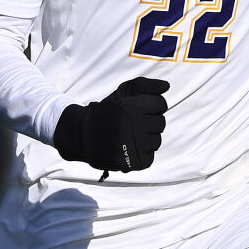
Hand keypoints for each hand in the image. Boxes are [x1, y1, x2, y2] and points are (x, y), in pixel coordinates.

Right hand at [53, 77, 168, 171]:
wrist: (83, 136)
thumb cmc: (107, 112)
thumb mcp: (122, 93)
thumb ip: (145, 86)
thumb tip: (166, 86)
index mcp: (131, 108)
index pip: (161, 104)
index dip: (151, 105)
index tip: (139, 108)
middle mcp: (133, 127)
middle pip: (161, 123)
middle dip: (149, 121)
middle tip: (132, 123)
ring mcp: (133, 146)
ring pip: (156, 141)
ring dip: (146, 138)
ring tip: (130, 135)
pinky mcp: (132, 163)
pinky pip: (150, 156)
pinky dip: (141, 153)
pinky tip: (128, 147)